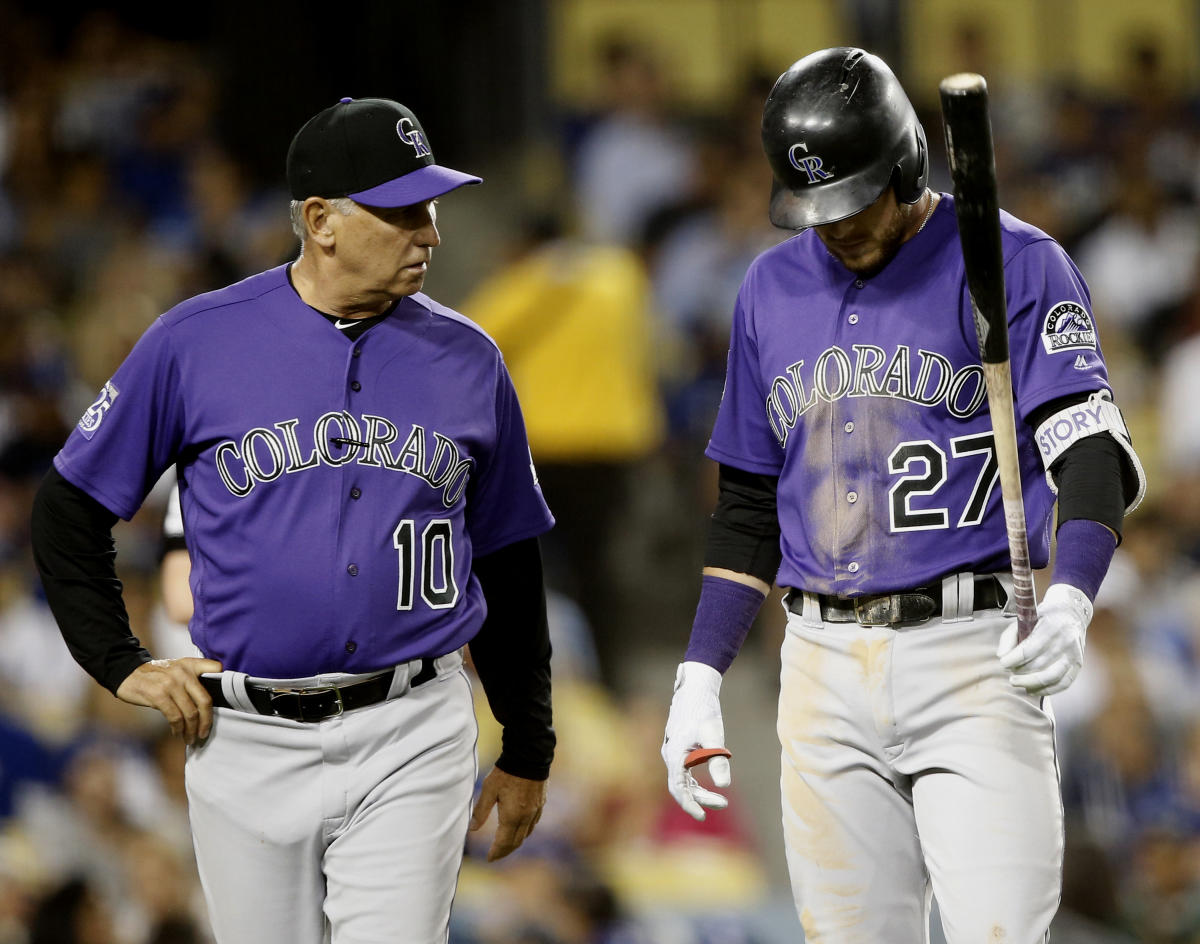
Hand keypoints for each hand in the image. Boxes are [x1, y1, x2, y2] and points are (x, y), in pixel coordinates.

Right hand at [115, 657, 222, 743]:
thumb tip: (208, 703)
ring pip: (190, 713)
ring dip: (191, 730)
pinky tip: (177, 733)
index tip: (225, 705)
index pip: (216, 669)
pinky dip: (178, 729)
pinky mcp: (158, 695)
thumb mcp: (177, 668)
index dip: (224, 686)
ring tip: (190, 739)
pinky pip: (175, 717)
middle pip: (205, 701)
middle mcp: (184, 673)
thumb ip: (193, 678)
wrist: (127, 673)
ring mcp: (171, 684)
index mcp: (191, 664)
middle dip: (207, 721)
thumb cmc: (156, 675)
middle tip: (204, 734)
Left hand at [469, 766, 546, 860]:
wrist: (529, 756)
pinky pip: (533, 824)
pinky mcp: (541, 803)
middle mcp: (525, 817)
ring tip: (506, 845)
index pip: (503, 842)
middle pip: (516, 842)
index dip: (496, 853)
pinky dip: (525, 831)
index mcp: (511, 816)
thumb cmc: (506, 772)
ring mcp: (535, 811)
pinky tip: (520, 828)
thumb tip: (472, 829)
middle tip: (496, 856)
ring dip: (516, 843)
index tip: (489, 859)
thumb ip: (481, 811)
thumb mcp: (489, 790)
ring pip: (526, 834)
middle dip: (505, 851)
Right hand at [661, 661, 729, 820]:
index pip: (678, 788)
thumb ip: (718, 760)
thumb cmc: (704, 708)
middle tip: (723, 803)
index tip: (702, 817)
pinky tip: (709, 786)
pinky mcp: (678, 748)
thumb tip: (724, 785)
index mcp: (674, 754)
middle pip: (681, 786)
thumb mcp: (714, 733)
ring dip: (699, 792)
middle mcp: (670, 754)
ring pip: (682, 780)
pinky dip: (695, 782)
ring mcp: (672, 752)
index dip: (689, 804)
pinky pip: (684, 772)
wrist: (696, 687)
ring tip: (721, 800)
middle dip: (700, 799)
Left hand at [997, 583, 1092, 695]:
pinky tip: (1031, 689)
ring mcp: (1074, 654)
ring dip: (1030, 683)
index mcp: (1051, 627)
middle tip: (1010, 672)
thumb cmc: (1042, 617)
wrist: (1071, 613)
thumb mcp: (1024, 618)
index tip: (1003, 662)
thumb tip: (1001, 656)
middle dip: (1020, 671)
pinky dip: (1046, 690)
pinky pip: (1063, 683)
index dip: (1013, 659)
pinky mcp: (1078, 664)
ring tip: (1016, 682)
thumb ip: (1009, 636)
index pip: (1030, 649)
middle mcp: (1065, 642)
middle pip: (1039, 665)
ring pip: (1051, 677)